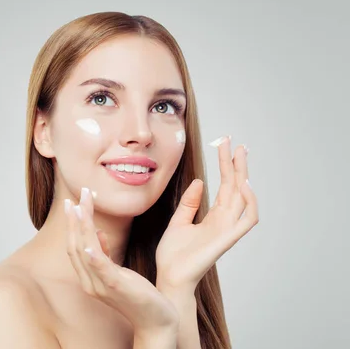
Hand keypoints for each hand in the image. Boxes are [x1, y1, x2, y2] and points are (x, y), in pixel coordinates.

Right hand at [65, 187, 178, 331]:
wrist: (157, 323)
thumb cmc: (139, 297)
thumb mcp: (119, 272)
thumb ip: (105, 255)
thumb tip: (98, 233)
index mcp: (90, 277)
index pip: (76, 245)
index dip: (73, 224)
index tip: (74, 202)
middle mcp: (90, 282)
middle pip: (76, 246)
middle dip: (75, 220)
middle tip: (76, 197)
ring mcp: (102, 286)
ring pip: (85, 253)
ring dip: (82, 229)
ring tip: (80, 208)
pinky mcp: (117, 288)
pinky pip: (102, 271)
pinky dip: (94, 257)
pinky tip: (90, 245)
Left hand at [156, 136, 258, 293]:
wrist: (169, 276)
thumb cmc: (173, 255)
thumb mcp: (178, 222)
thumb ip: (189, 203)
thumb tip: (200, 181)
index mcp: (213, 217)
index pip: (225, 186)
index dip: (226, 166)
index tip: (224, 144)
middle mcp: (224, 221)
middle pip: (236, 187)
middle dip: (236, 164)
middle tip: (234, 142)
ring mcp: (228, 230)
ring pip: (244, 198)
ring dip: (244, 176)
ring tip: (238, 155)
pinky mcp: (227, 239)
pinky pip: (248, 219)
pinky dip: (250, 202)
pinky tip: (242, 184)